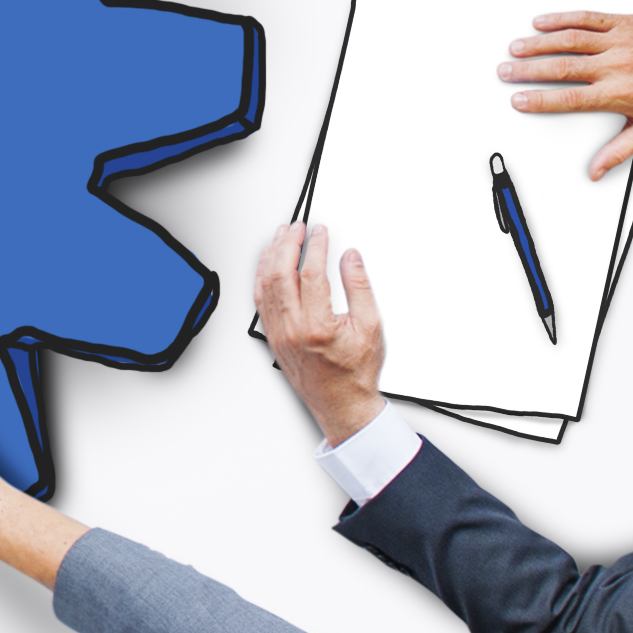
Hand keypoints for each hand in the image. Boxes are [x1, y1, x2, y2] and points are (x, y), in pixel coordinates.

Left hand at [252, 221, 387, 444]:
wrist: (342, 405)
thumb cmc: (356, 372)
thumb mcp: (371, 326)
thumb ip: (360, 287)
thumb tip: (350, 257)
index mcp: (317, 326)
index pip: (311, 273)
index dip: (315, 247)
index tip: (320, 231)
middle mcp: (292, 329)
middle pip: (281, 274)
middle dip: (288, 244)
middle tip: (297, 227)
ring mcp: (278, 333)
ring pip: (265, 286)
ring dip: (271, 257)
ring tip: (281, 237)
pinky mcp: (272, 337)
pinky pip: (260, 301)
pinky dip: (262, 278)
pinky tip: (268, 264)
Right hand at [501, 6, 632, 174]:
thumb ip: (620, 149)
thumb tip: (597, 170)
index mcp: (621, 93)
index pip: (571, 99)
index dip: (540, 100)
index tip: (519, 100)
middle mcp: (618, 65)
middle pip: (563, 67)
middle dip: (529, 70)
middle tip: (507, 71)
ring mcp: (621, 40)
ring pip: (570, 39)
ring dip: (539, 43)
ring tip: (517, 48)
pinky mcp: (627, 22)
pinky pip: (589, 17)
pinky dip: (563, 18)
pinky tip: (544, 22)